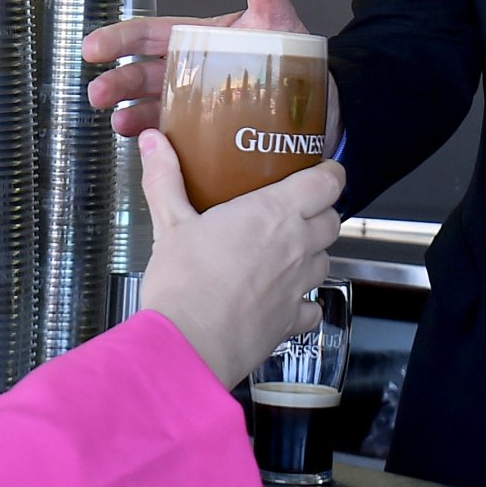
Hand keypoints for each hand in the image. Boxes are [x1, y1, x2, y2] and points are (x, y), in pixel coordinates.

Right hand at [82, 0, 338, 143]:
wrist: (322, 102)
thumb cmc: (293, 56)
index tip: (92, 48)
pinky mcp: (206, 134)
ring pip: (152, 104)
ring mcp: (196, 104)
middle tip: (98, 94)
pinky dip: (156, 140)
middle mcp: (192, 71)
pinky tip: (145, 145)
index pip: (151, 34)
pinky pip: (174, 136)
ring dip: (130, 112)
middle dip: (118, 80)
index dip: (120, 39)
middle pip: (145, 71)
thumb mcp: (277, 19)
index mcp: (199, 39)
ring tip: (117, 122)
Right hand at [137, 129, 344, 387]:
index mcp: (275, 213)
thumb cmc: (183, 282)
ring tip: (286, 255)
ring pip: (325, 261)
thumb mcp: (170, 224)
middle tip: (296, 212)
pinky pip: (312, 308)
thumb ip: (165, 179)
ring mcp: (299, 285)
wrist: (188, 345)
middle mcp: (297, 245)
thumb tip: (153, 141)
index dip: (330, 174)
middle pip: (331, 221)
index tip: (322, 171)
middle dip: (320, 214)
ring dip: (312, 255)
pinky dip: (304, 304)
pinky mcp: (292, 320)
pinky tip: (285, 302)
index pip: (327, 183)